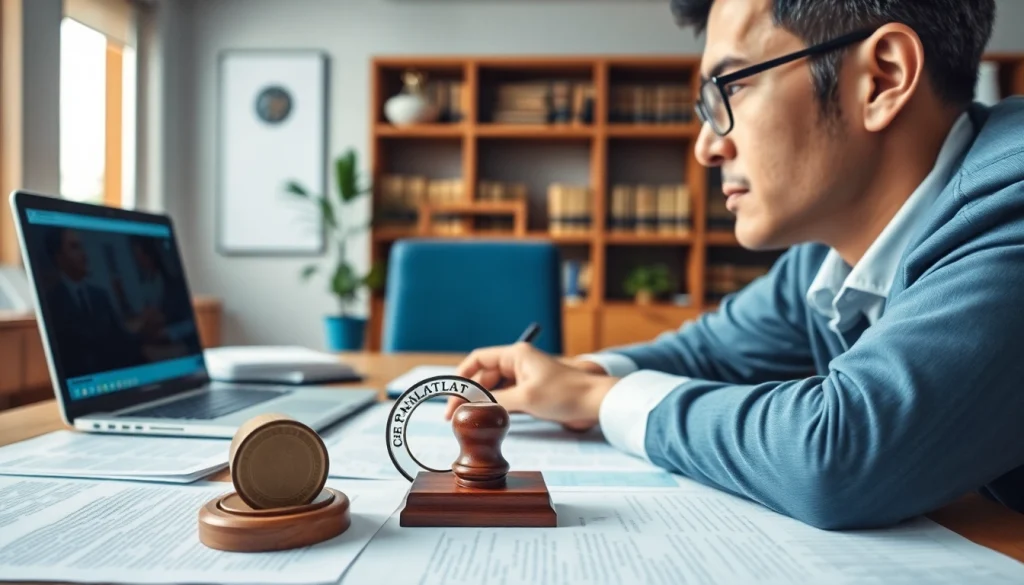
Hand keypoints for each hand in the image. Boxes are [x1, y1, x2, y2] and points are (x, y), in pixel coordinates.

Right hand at [443, 342, 618, 431]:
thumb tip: (470, 408)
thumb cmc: (565, 393)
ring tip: (466, 419)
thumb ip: (495, 401)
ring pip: (493, 388)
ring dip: (481, 402)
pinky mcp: (531, 391)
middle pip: (483, 376)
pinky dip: (495, 406)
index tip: (450, 395)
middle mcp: (517, 362)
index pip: (478, 359)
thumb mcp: (526, 398)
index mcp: (515, 355)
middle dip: (468, 394)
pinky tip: (486, 418)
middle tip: (453, 416)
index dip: (461, 376)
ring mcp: (524, 377)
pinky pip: (506, 396)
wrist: (595, 401)